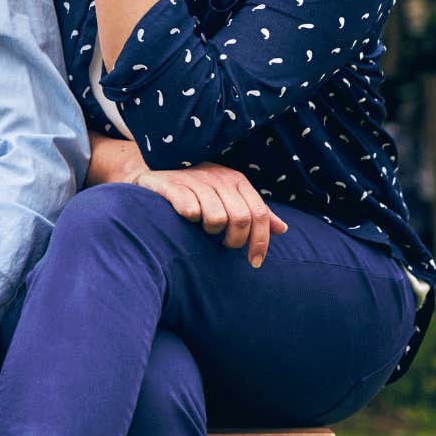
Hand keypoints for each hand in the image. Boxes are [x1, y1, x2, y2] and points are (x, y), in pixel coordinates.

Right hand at [129, 162, 288, 266]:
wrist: (153, 172)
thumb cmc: (195, 189)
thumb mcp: (227, 196)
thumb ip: (253, 211)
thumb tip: (283, 229)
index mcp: (236, 180)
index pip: (259, 214)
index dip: (260, 242)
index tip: (255, 262)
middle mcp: (218, 177)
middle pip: (241, 219)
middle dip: (234, 241)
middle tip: (223, 245)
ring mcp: (194, 179)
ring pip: (217, 218)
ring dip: (210, 231)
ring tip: (203, 229)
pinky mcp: (172, 184)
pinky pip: (190, 210)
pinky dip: (190, 219)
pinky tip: (185, 219)